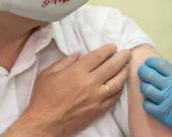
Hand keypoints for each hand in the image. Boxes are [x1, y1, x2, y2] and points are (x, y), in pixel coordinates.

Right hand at [4, 44, 129, 136]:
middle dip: (121, 57)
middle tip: (127, 52)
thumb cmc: (43, 98)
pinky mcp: (99, 110)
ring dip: (124, 72)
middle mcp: (90, 83)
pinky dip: (120, 89)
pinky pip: (114, 97)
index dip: (108, 50)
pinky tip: (121, 83)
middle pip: (112, 66)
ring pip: (117, 82)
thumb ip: (65, 61)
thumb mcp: (48, 74)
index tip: (112, 47)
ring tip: (128, 65)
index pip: (98, 56)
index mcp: (77, 72)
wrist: (45, 124)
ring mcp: (96, 98)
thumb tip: (79, 54)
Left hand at [139, 57, 171, 136]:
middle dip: (142, 71)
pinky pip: (147, 105)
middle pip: (148, 74)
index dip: (150, 62)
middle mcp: (169, 86)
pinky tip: (150, 101)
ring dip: (144, 87)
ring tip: (146, 87)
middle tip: (142, 72)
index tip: (148, 63)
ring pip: (145, 89)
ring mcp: (165, 100)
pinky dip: (147, 102)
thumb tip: (170, 73)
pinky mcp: (163, 114)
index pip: (158, 64)